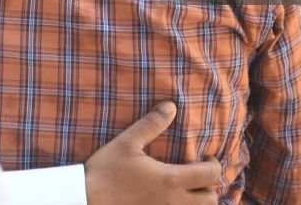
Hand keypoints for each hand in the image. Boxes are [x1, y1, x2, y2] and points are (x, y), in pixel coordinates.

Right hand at [85, 101, 220, 204]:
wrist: (85, 200)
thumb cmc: (106, 171)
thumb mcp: (127, 142)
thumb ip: (151, 124)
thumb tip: (171, 106)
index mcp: (171, 180)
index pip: (210, 175)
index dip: (214, 165)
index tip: (206, 158)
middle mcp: (174, 202)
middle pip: (211, 200)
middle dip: (210, 187)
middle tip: (198, 176)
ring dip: (199, 203)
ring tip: (189, 191)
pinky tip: (172, 201)